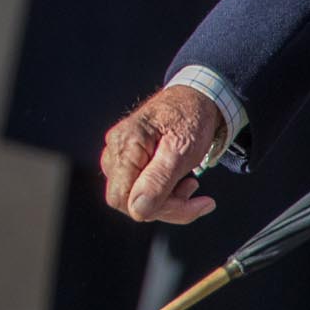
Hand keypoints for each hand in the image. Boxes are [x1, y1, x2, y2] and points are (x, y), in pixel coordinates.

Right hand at [101, 85, 223, 223]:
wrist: (194, 99)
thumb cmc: (189, 120)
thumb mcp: (181, 151)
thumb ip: (157, 180)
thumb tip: (138, 210)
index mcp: (124, 146)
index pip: (122, 197)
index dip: (154, 208)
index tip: (189, 200)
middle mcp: (114, 151)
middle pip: (127, 200)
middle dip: (166, 206)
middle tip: (195, 195)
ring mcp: (118, 155)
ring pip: (134, 198)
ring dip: (168, 201)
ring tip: (191, 184)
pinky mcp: (127, 160)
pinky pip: (139, 189)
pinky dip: (164, 194)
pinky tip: (181, 182)